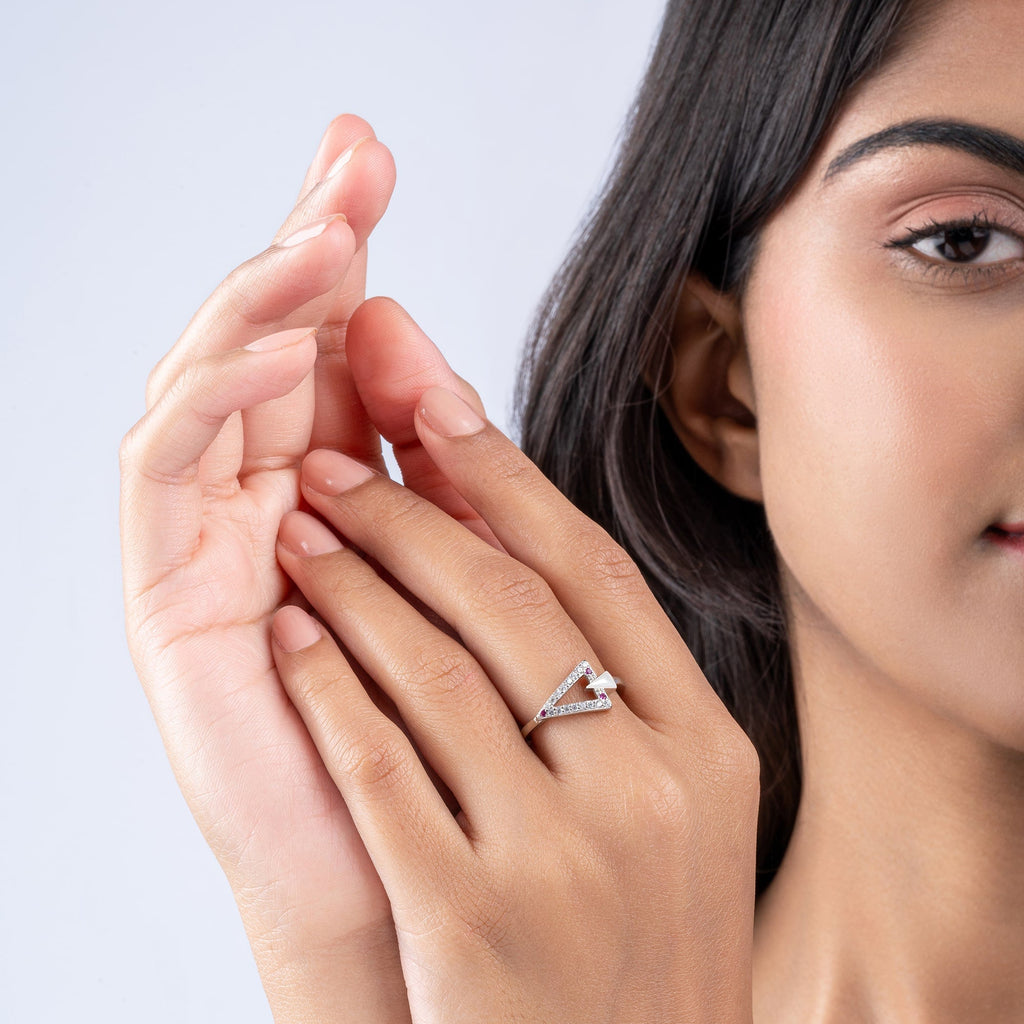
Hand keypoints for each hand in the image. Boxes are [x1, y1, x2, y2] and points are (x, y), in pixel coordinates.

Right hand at [120, 118, 482, 1021]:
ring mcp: (212, 544)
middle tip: (348, 160)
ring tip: (321, 239)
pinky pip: (168, 471)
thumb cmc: (446, 736)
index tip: (376, 167)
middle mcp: (269, 502)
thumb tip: (423, 354)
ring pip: (215, 390)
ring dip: (263, 305)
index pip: (335, 348)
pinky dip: (212, 399)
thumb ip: (443, 472)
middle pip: (272, 348)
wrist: (408, 875)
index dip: (349, 254)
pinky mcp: (170, 597)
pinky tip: (270, 353)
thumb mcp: (463, 571)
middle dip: (307, 247)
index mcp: (344, 491)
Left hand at [267, 305, 759, 1023]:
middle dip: (409, 516)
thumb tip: (522, 542)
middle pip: (510, 603)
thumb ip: (618, 688)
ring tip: (301, 537)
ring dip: (354, 589)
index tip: (438, 408)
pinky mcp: (471, 920)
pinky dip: (327, 690)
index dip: (507, 478)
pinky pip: (379, 765)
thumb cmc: (637, 945)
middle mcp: (647, 790)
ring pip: (435, 672)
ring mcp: (562, 858)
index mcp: (705, 748)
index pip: (596, 572)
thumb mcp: (672, 810)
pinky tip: (293, 641)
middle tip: (339, 468)